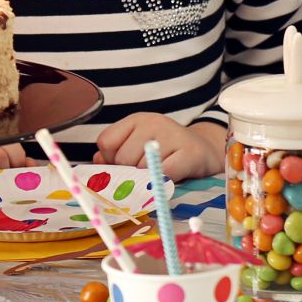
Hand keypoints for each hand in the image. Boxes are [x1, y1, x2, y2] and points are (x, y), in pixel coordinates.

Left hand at [95, 116, 224, 179]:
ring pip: (143, 167)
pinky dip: (163, 182)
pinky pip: (165, 174)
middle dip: (130, 172)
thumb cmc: (167, 151)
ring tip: (160, 173)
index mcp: (136, 120)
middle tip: (145, 173)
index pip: (106, 142)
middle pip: (123, 158)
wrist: (205, 149)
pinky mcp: (190, 152)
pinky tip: (170, 179)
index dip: (110, 160)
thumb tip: (96, 162)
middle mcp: (153, 122)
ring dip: (148, 179)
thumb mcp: (138, 146)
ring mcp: (172, 135)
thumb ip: (115, 153)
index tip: (124, 166)